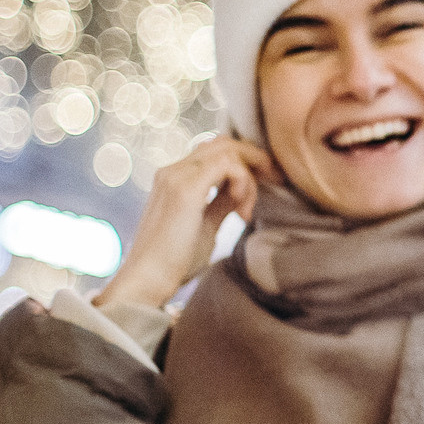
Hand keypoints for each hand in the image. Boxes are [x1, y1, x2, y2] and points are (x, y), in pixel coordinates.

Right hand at [98, 136, 279, 311]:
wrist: (148, 279)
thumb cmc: (175, 260)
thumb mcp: (207, 225)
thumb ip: (222, 203)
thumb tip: (242, 190)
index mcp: (175, 178)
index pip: (215, 151)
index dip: (246, 161)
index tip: (268, 183)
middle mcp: (173, 171)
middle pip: (223, 144)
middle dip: (255, 160)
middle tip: (275, 181)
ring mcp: (176, 176)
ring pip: (226, 151)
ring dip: (249, 177)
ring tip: (246, 211)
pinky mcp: (184, 188)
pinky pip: (226, 165)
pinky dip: (243, 181)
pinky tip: (241, 208)